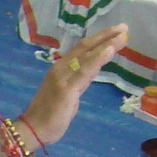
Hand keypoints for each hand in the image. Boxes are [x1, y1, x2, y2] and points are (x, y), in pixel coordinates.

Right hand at [19, 24, 126, 145]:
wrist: (33, 130)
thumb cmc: (50, 115)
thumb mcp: (70, 93)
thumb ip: (81, 80)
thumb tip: (94, 68)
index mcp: (61, 68)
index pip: (82, 49)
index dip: (99, 38)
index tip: (116, 31)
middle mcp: (61, 68)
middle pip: (85, 47)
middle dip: (106, 36)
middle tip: (124, 26)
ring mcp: (63, 77)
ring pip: (87, 56)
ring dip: (106, 44)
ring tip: (122, 36)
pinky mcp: (66, 89)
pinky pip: (84, 71)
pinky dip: (97, 59)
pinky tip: (109, 50)